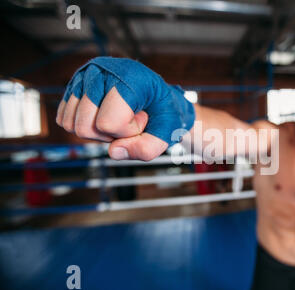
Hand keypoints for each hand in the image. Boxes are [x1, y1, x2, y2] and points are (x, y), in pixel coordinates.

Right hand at [56, 57, 194, 159]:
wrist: (156, 94)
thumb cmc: (163, 110)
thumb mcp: (168, 131)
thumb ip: (148, 148)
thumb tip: (114, 152)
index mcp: (129, 77)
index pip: (108, 123)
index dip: (128, 132)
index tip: (143, 118)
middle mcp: (101, 70)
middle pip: (85, 127)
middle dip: (111, 134)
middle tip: (130, 120)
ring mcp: (84, 75)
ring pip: (72, 125)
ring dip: (98, 131)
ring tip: (119, 116)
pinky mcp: (72, 85)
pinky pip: (64, 120)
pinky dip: (85, 126)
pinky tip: (105, 115)